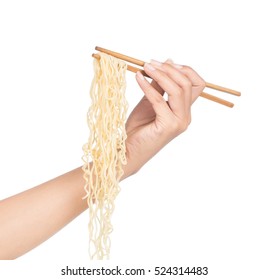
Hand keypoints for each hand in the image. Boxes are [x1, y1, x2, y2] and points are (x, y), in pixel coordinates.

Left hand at [122, 60, 204, 178]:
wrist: (129, 150)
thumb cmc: (139, 128)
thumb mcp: (150, 101)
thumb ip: (160, 85)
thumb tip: (168, 62)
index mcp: (184, 111)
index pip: (197, 85)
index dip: (185, 70)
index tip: (165, 62)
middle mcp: (186, 117)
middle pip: (187, 84)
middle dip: (169, 69)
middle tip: (150, 62)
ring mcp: (179, 122)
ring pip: (178, 90)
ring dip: (161, 75)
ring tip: (145, 67)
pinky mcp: (169, 126)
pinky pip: (160, 100)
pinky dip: (148, 86)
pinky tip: (138, 78)